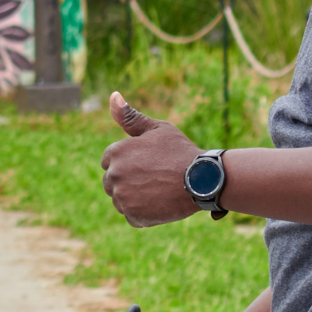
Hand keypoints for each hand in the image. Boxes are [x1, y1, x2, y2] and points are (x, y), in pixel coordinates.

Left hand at [100, 92, 201, 226]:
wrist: (203, 179)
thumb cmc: (180, 151)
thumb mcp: (157, 129)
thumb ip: (130, 116)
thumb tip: (113, 95)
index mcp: (116, 152)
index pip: (109, 161)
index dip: (128, 163)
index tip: (146, 165)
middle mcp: (114, 174)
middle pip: (112, 182)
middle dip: (128, 181)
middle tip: (154, 178)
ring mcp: (122, 196)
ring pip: (121, 200)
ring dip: (135, 198)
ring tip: (158, 190)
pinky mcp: (133, 215)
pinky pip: (132, 216)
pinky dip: (144, 214)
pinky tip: (160, 203)